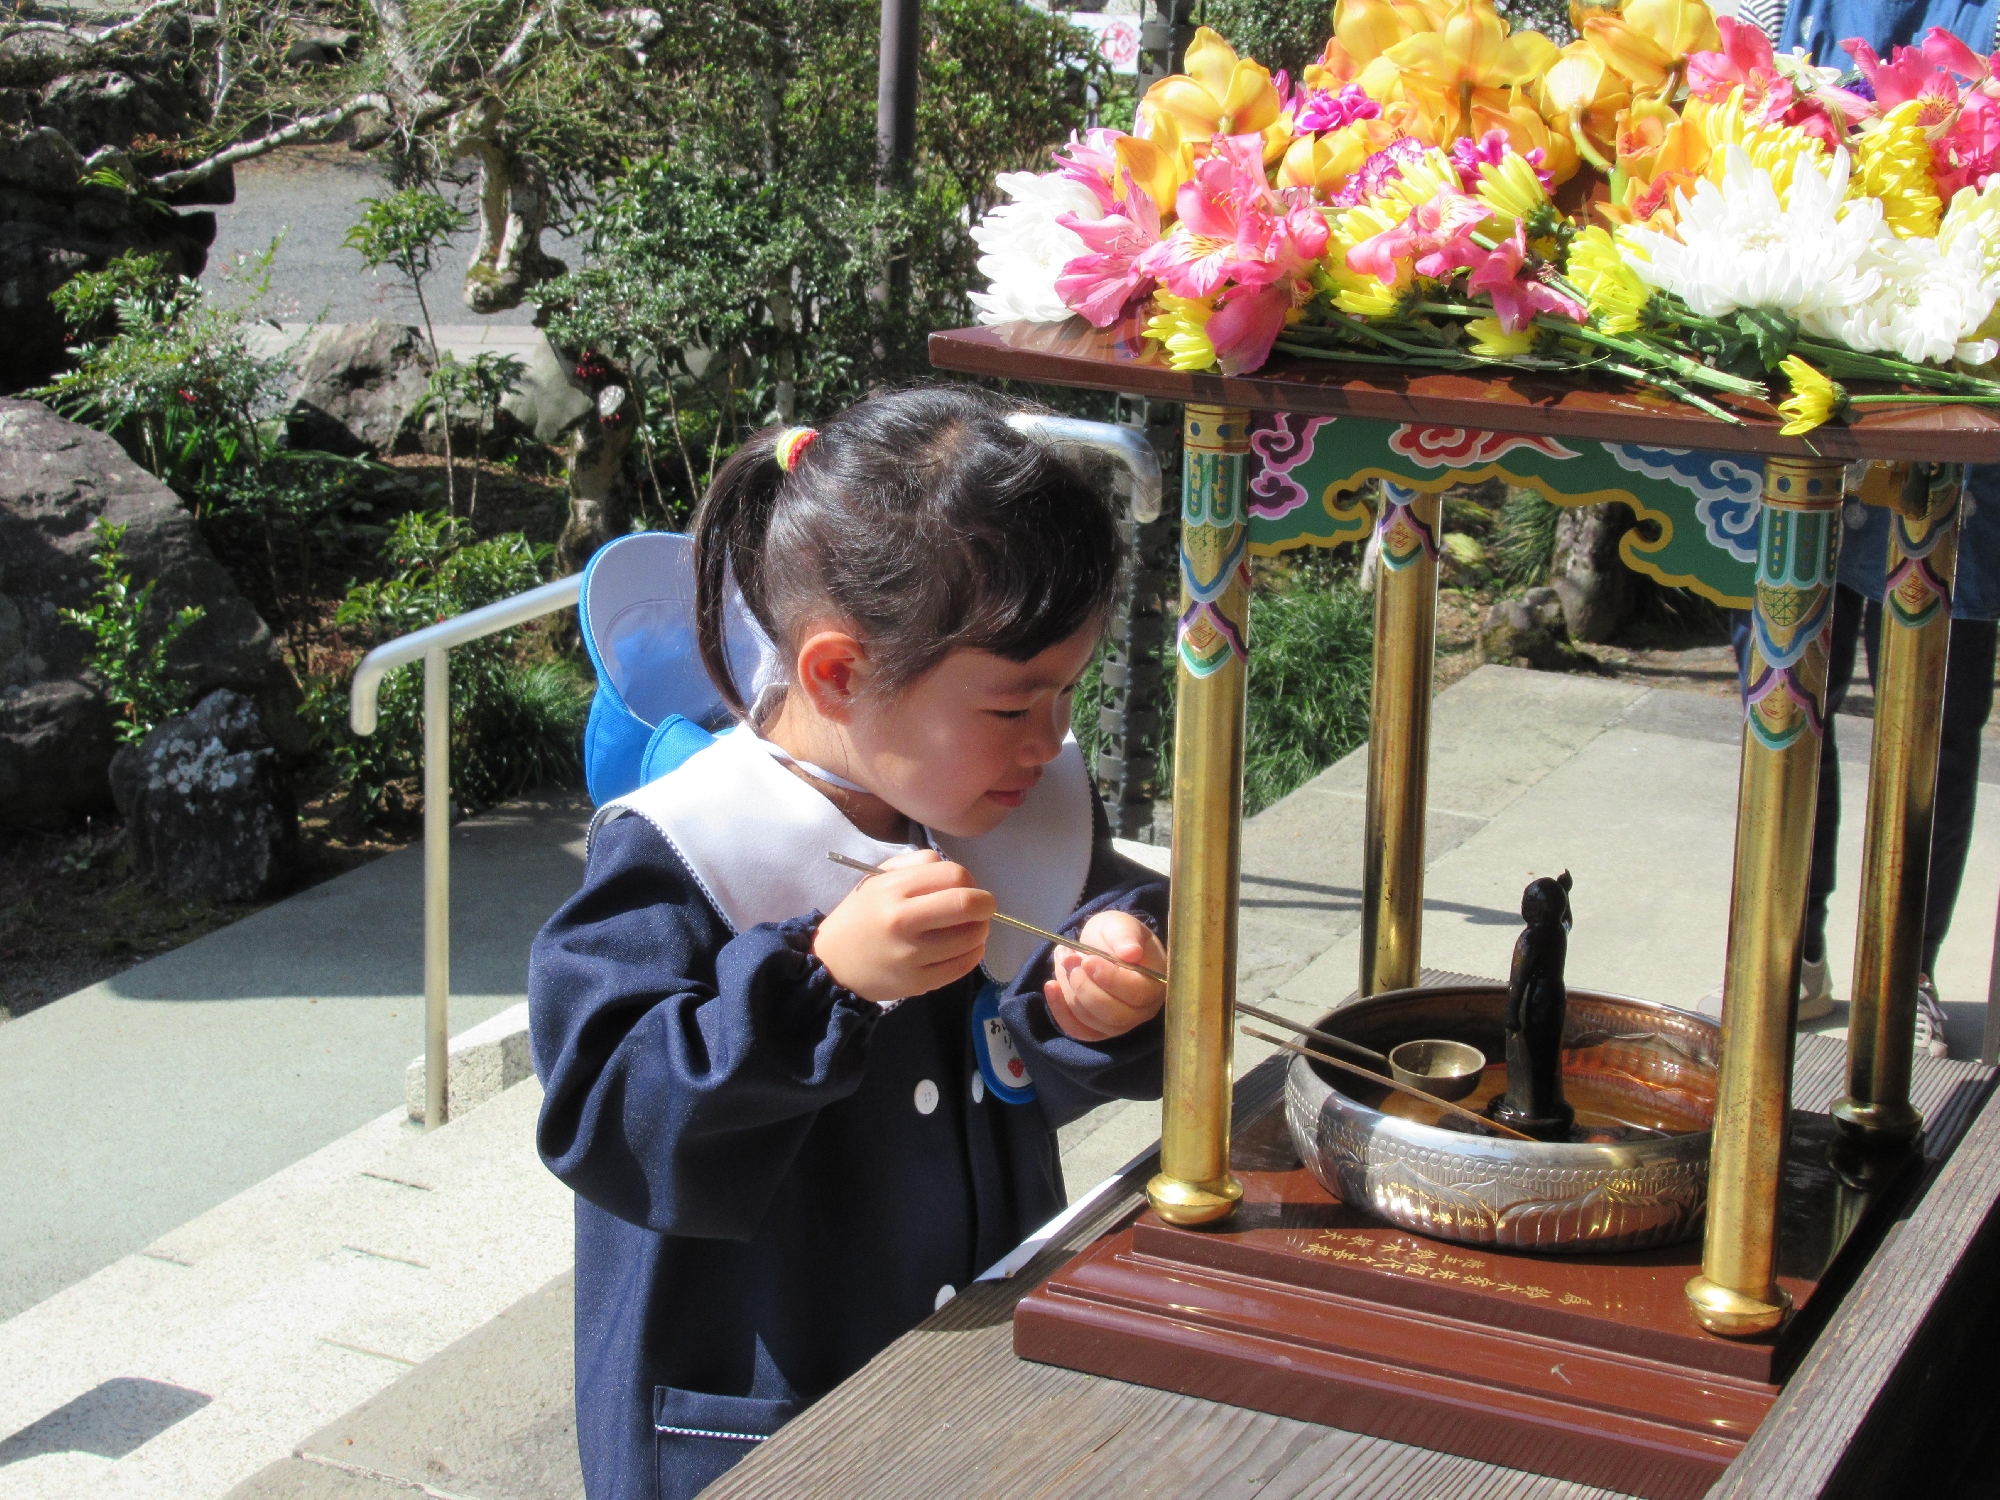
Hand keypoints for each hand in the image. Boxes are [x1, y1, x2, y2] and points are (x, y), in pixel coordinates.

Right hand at [813, 850, 994, 1003]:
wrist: (833, 962)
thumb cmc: (862, 914)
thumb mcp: (880, 877)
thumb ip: (920, 864)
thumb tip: (960, 875)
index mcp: (894, 890)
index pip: (955, 876)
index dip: (970, 880)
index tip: (966, 887)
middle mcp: (903, 922)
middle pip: (968, 905)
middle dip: (986, 904)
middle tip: (982, 907)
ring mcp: (912, 956)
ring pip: (972, 937)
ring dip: (981, 929)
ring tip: (970, 927)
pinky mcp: (919, 983)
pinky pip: (964, 965)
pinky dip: (974, 952)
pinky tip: (965, 947)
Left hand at [1044, 911, 1165, 1041]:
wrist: (1105, 947)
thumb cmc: (1117, 935)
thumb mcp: (1121, 924)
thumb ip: (1126, 934)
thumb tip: (1131, 952)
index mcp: (1156, 983)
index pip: (1136, 992)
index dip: (1109, 978)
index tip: (1087, 960)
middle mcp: (1143, 1010)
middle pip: (1112, 1013)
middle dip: (1083, 986)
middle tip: (1069, 958)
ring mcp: (1121, 1024)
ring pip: (1091, 1019)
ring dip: (1069, 989)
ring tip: (1063, 960)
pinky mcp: (1099, 1030)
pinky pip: (1078, 1030)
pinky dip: (1059, 1010)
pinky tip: (1050, 986)